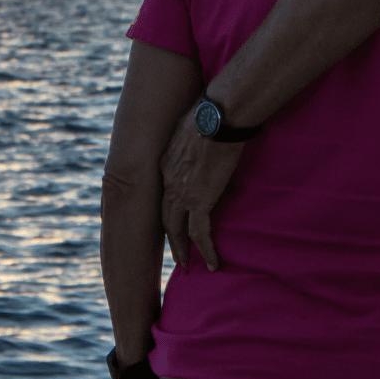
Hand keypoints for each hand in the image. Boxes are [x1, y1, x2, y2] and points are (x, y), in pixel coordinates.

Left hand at [159, 119, 240, 269]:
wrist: (217, 117)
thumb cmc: (210, 114)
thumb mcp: (193, 126)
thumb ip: (194, 140)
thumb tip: (207, 140)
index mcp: (166, 163)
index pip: (163, 193)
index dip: (169, 208)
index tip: (175, 219)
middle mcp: (168, 181)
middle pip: (164, 216)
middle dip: (170, 236)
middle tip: (177, 252)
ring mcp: (182, 193)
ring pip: (177, 230)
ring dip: (182, 248)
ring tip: (187, 264)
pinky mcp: (199, 201)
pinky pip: (200, 233)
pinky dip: (205, 250)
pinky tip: (212, 262)